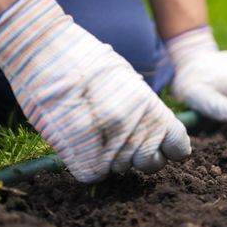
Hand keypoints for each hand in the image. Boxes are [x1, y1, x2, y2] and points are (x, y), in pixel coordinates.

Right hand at [0, 0, 190, 182]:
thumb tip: (155, 133)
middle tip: (120, 138)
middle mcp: (136, 130)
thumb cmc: (88, 61)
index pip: (178, 147)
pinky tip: (80, 142)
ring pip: (121, 169)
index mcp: (153, 110)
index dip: (168, 148)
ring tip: (93, 130)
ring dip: (111, 157)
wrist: (48, 51)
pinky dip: (87, 164)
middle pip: (151, 164)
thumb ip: (145, 111)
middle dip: (139, 156)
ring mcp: (110, 145)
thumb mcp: (129, 81)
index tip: (159, 145)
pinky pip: (94, 175)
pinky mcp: (81, 156)